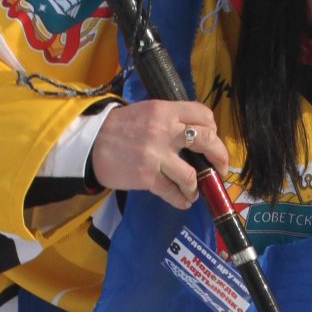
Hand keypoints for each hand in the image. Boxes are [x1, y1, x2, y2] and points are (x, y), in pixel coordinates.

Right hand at [88, 99, 227, 208]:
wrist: (90, 143)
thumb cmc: (119, 127)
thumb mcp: (147, 111)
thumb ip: (170, 119)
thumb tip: (195, 136)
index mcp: (165, 111)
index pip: (203, 115)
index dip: (213, 129)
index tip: (212, 140)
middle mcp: (164, 131)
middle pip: (207, 141)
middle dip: (220, 157)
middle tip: (221, 168)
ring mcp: (156, 156)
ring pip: (191, 175)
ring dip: (196, 186)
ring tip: (193, 190)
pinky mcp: (147, 177)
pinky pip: (172, 192)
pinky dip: (182, 200)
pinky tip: (183, 201)